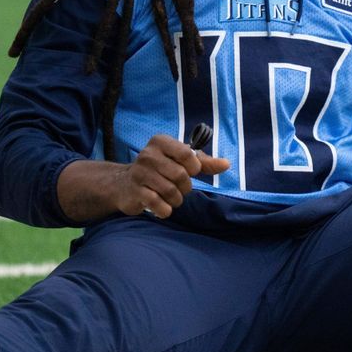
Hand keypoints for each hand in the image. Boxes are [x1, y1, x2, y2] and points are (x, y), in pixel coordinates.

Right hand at [55, 136, 229, 222]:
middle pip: (181, 175)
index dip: (193, 168)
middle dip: (185, 187)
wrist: (124, 184)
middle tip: (179, 188)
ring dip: (176, 200)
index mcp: (161, 142)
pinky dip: (165, 209)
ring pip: (171, 191)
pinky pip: (158, 204)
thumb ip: (205, 162)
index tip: (188, 171)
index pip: (188, 154)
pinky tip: (162, 207)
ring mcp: (139, 173)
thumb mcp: (181, 161)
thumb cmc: (160, 170)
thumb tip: (227, 164)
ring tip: (171, 198)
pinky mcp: (134, 192)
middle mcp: (148, 154)